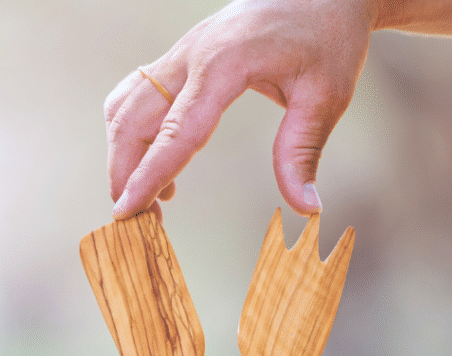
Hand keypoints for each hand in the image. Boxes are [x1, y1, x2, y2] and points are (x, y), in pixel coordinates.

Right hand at [105, 0, 374, 219]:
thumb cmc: (327, 36)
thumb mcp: (327, 96)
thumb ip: (303, 151)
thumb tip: (306, 208)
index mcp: (224, 65)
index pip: (176, 132)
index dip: (148, 175)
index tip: (128, 211)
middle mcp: (191, 56)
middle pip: (132, 119)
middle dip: (124, 173)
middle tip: (138, 223)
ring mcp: (181, 54)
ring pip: (125, 106)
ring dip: (124, 155)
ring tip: (150, 202)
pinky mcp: (181, 58)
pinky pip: (137, 96)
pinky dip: (133, 135)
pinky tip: (160, 167)